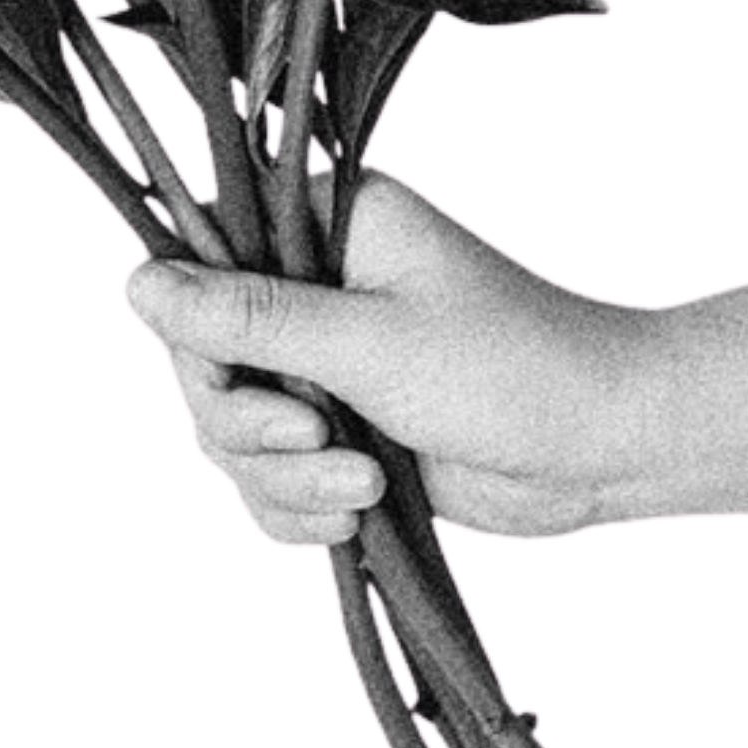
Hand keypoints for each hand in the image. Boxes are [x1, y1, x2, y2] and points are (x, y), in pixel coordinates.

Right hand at [122, 166, 662, 545]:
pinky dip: (301, 513)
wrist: (608, 448)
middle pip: (204, 371)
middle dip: (255, 432)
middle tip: (321, 444)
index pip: (195, 274)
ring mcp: (324, 365)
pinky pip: (271, 484)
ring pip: (233, 439)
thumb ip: (250, 319)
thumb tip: (138, 285)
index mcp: (320, 227)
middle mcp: (313, 288)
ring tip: (364, 487)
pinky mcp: (341, 432)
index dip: (201, 348)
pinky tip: (355, 520)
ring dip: (288, 481)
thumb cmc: (517, 368)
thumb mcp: (371, 344)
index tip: (246, 389)